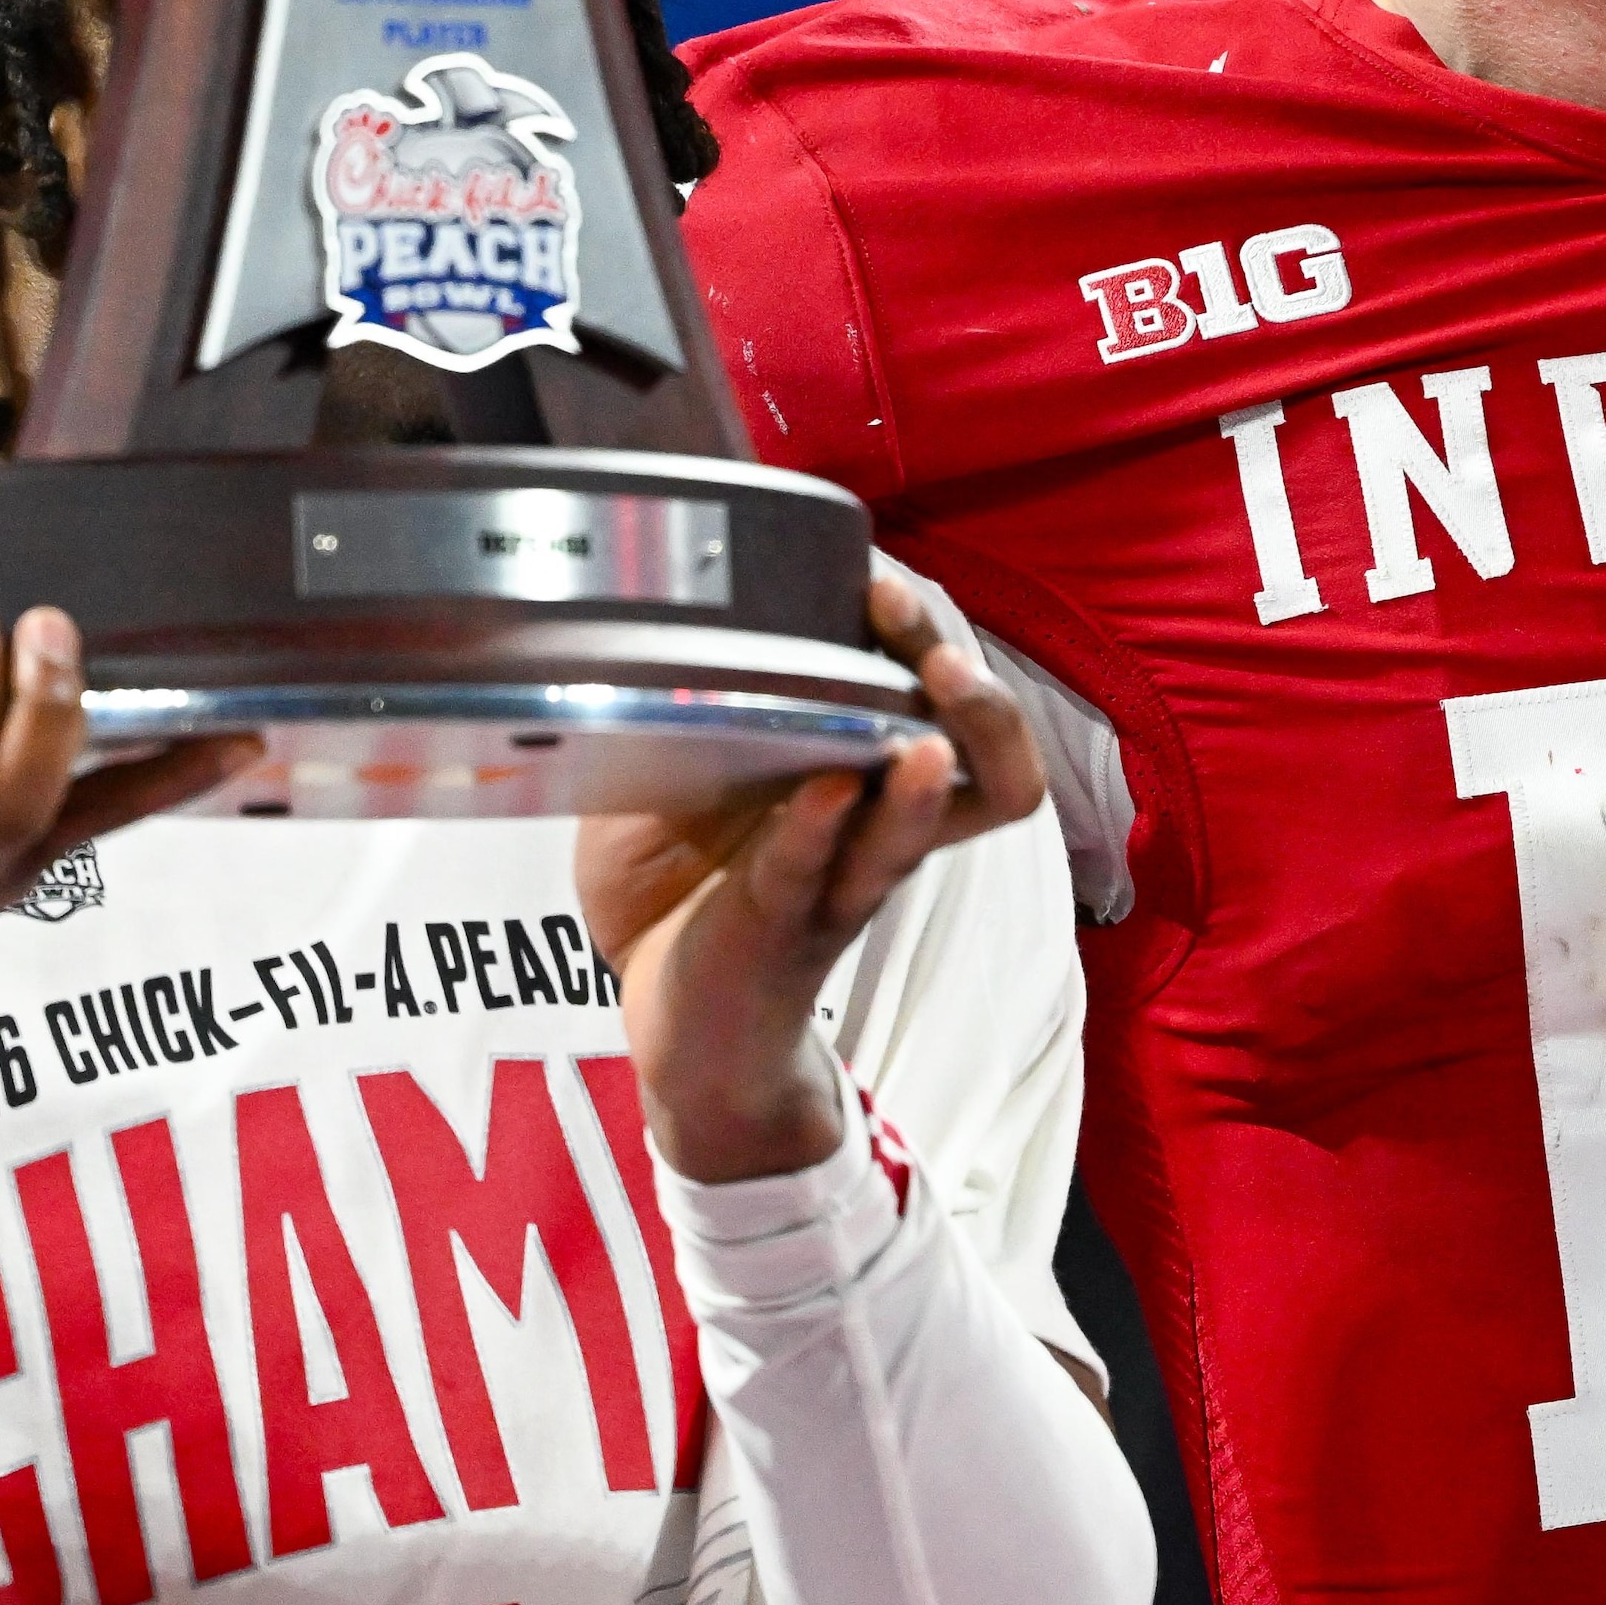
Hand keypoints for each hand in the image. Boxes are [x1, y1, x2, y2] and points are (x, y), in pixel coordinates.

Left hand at [572, 559, 1049, 1183]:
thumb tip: (629, 625)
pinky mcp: (786, 930)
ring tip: (931, 705)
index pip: (939, 694)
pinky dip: (819, 831)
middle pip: (977, 751)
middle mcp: (876, 822)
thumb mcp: (670, 780)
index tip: (880, 576)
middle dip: (968, 683)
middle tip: (921, 632)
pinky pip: (818, 875)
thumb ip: (675, 711)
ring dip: (932, 762)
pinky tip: (824, 792)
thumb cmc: (684, 893)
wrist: (677, 1028)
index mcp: (863, 772)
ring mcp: (840, 879)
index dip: (929, 631)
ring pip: (928, 821)